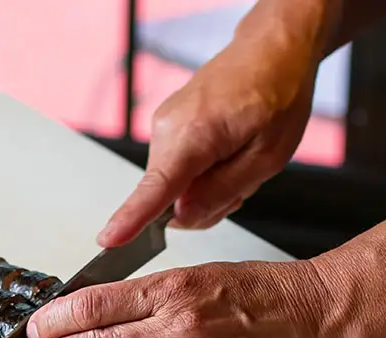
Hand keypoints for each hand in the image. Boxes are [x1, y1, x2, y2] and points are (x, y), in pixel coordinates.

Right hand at [98, 26, 320, 245]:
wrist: (272, 49)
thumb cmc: (277, 93)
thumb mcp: (266, 156)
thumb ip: (221, 192)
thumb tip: (181, 218)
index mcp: (193, 134)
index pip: (155, 188)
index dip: (131, 218)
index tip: (109, 240)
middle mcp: (167, 128)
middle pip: (169, 198)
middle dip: (204, 204)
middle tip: (241, 181)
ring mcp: (164, 126)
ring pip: (174, 187)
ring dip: (206, 188)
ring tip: (238, 159)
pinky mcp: (167, 127)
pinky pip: (177, 169)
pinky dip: (201, 173)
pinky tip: (225, 153)